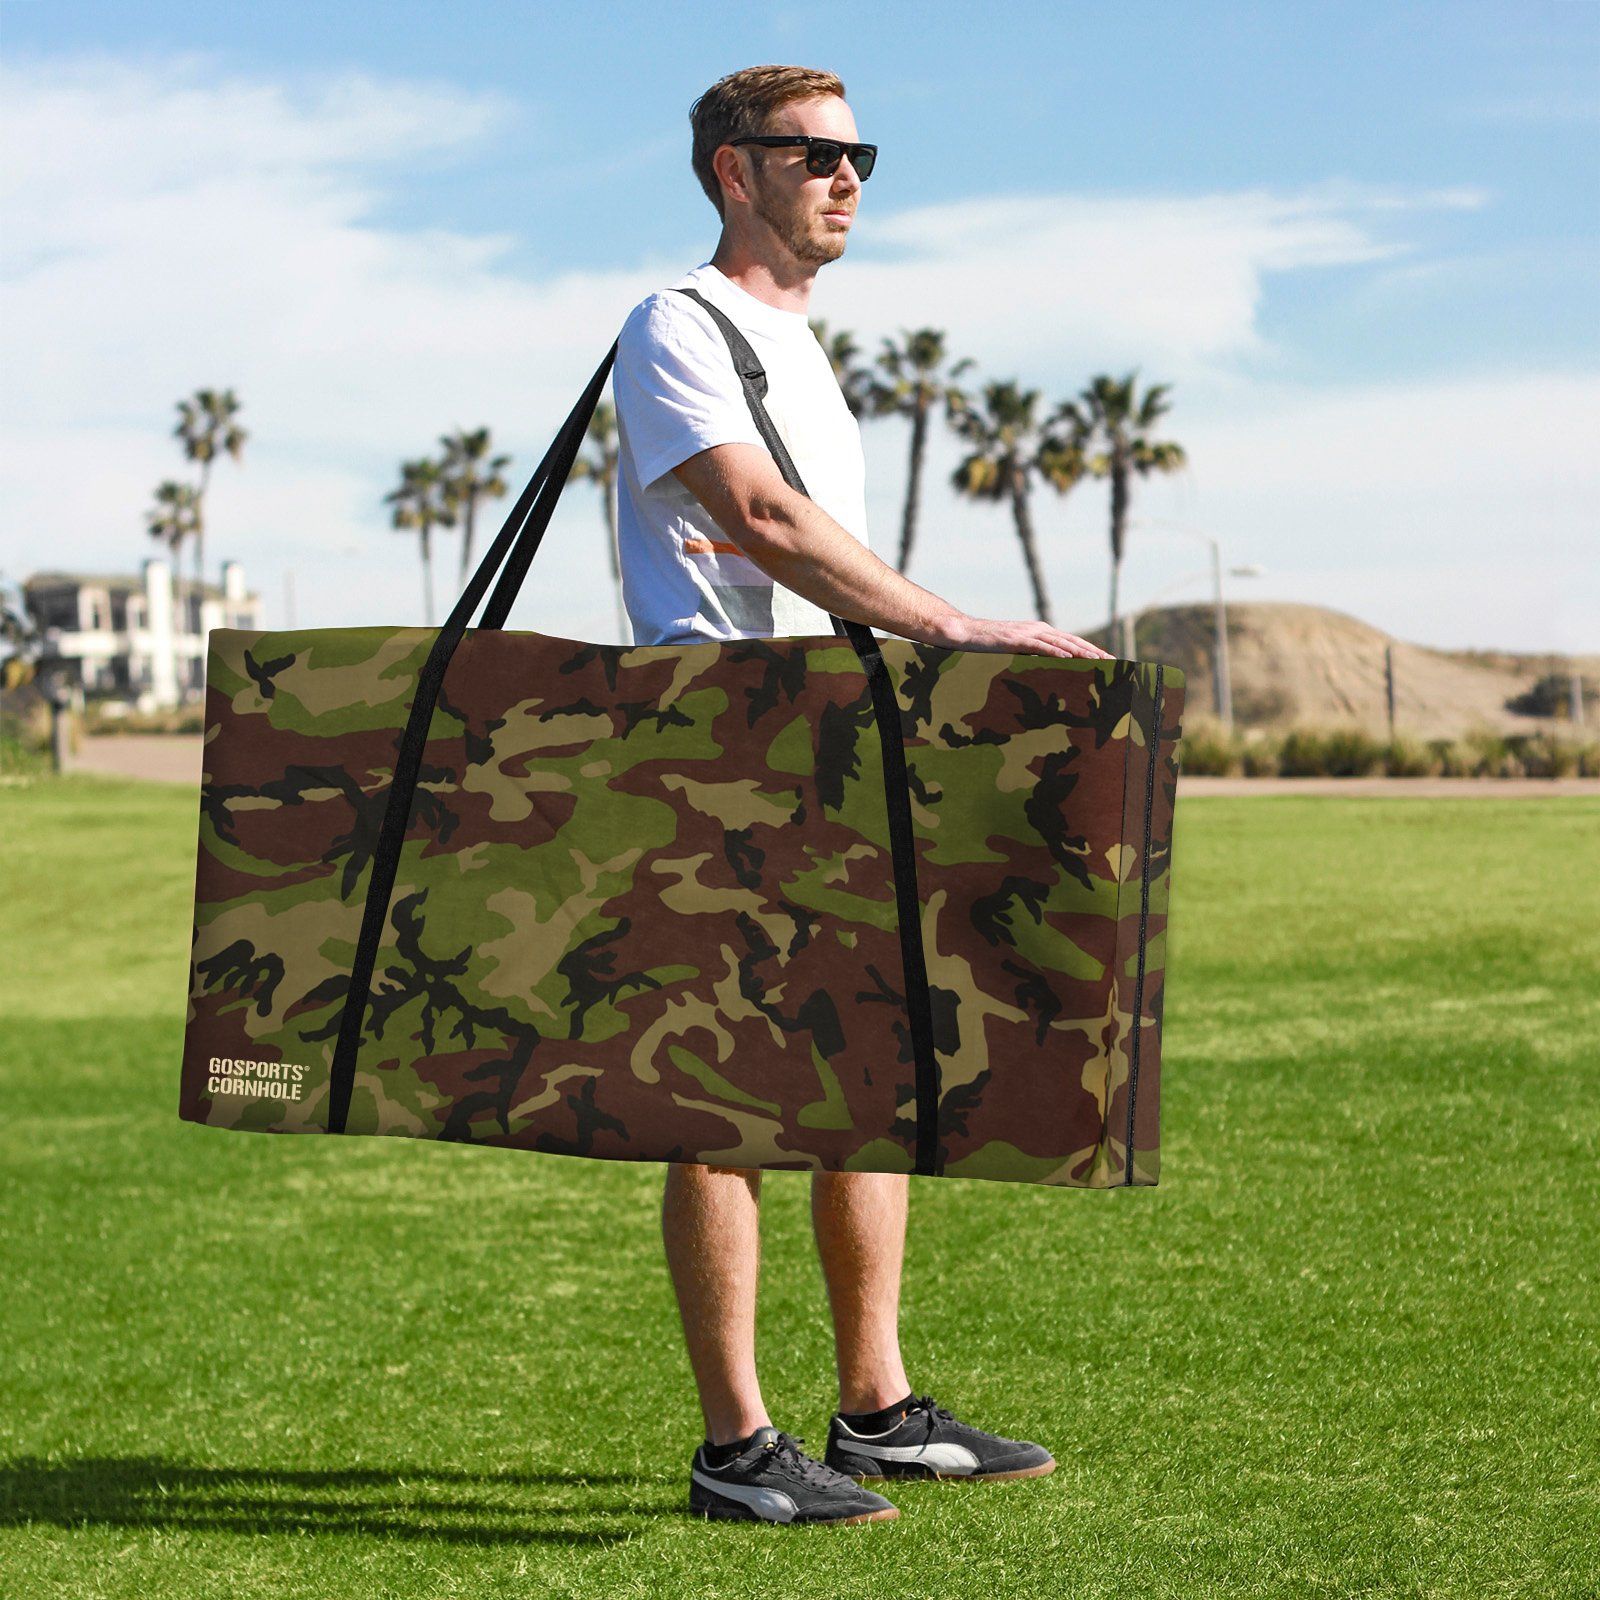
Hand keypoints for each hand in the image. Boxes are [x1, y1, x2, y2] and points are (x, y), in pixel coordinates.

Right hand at [934, 613, 1114, 659]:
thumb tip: (1044, 672)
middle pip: (1072, 641)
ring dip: (1081, 652)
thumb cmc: (986, 645)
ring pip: (1060, 643)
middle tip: (1113, 662)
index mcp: (1039, 632)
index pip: (1071, 642)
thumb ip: (1029, 656)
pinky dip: (1054, 652)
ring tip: (1098, 661)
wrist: (963, 633)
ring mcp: (1026, 633)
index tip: (1108, 660)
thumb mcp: (1013, 651)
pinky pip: (1039, 646)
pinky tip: (1068, 659)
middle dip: (1094, 652)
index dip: (1091, 650)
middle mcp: (1037, 629)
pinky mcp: (1014, 639)